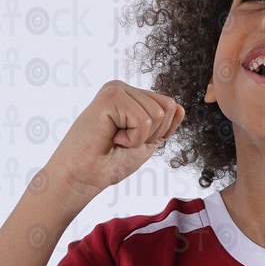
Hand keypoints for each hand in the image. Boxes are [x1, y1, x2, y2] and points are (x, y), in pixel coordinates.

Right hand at [42, 81, 184, 207]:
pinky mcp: (110, 97)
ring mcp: (116, 90)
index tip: (131, 141)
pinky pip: (143, 121)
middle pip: (167, 107)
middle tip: (123, 141)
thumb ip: (162, 125)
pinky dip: (132, 139)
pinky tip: (111, 138)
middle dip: (151, 134)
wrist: (84, 177)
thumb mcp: (146, 142)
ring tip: (115, 139)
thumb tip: (180, 107)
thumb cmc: (109, 162)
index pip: (170, 106)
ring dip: (139, 138)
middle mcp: (123, 88)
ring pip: (157, 114)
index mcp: (131, 96)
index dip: (159, 132)